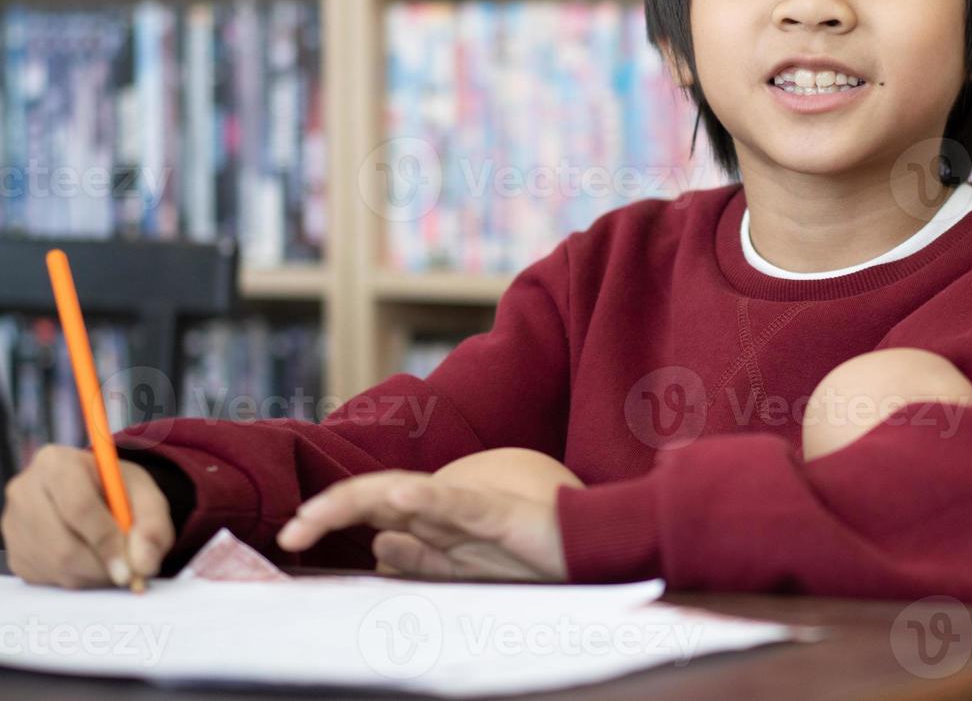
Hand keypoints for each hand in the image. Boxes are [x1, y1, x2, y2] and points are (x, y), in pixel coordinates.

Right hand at [1, 444, 175, 588]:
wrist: (96, 494)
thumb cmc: (119, 490)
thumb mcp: (146, 494)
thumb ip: (153, 524)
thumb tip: (144, 563)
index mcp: (57, 463)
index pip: (78, 507)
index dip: (106, 540)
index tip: (130, 567)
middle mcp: (26, 491)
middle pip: (63, 544)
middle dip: (102, 565)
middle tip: (129, 574)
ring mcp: (14, 524)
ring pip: (56, 566)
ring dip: (93, 574)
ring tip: (116, 563)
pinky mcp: (15, 552)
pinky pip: (48, 578)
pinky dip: (79, 579)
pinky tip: (93, 561)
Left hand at [275, 470, 571, 581]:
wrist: (589, 548)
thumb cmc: (530, 556)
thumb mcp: (464, 568)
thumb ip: (423, 557)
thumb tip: (378, 546)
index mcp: (433, 522)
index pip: (372, 510)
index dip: (330, 517)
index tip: (292, 538)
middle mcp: (443, 509)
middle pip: (376, 498)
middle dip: (330, 511)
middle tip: (290, 534)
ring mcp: (469, 508)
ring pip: (405, 495)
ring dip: (359, 500)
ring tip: (319, 514)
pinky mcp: (498, 514)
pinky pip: (457, 504)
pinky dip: (426, 497)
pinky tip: (398, 496)